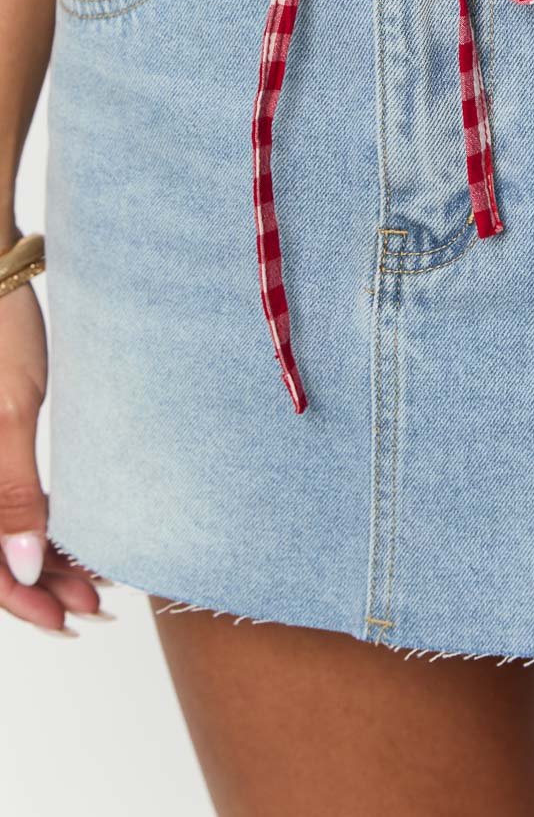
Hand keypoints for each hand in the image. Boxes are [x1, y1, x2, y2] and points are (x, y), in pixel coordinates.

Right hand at [0, 281, 111, 635]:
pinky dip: (35, 521)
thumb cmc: (0, 335)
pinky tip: (72, 530)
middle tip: (100, 600)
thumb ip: (11, 494)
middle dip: (43, 585)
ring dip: (42, 557)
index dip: (26, 602)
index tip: (74, 621)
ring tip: (96, 574)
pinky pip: (4, 498)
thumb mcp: (12, 412)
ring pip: (1, 531)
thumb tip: (20, 569)